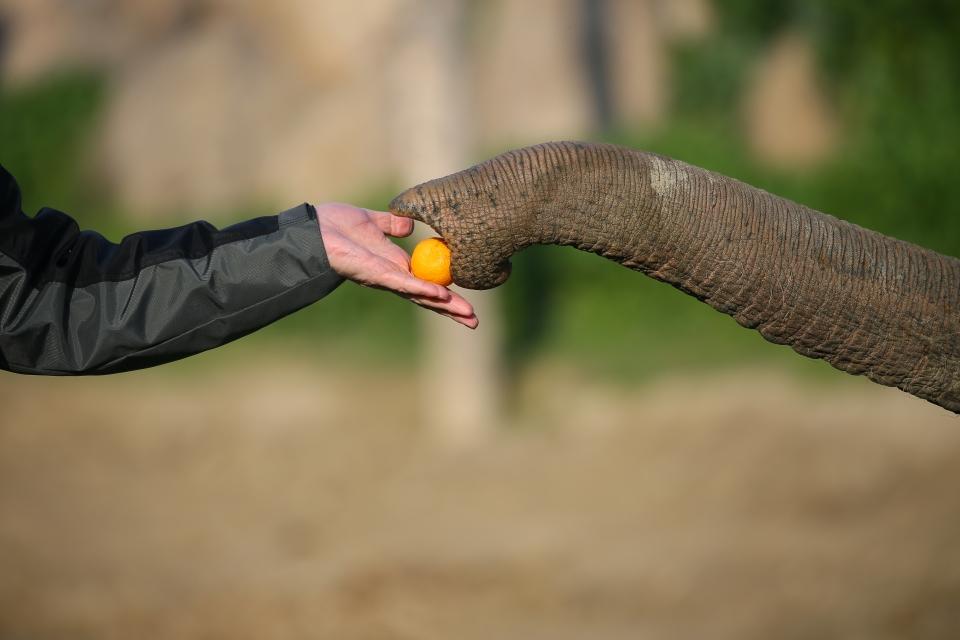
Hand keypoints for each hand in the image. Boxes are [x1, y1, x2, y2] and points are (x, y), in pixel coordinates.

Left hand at [315, 203, 477, 327]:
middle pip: (427, 298)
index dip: (446, 296)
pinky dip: (423, 289)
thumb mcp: (372, 220)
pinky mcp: (376, 274)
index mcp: (394, 266)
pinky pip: (404, 283)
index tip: (467, 304)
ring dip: (444, 305)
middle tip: (474, 322)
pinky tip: (441, 295)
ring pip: (420, 295)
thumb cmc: (336, 226)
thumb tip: (410, 226)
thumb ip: (391, 224)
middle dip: (451, 310)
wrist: (314, 229)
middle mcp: (392, 278)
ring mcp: (385, 278)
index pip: (426, 285)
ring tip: (466, 314)